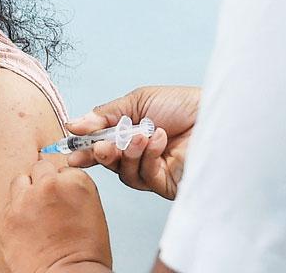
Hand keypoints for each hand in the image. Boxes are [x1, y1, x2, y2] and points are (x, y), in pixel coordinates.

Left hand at [1, 160, 111, 272]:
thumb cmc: (84, 253)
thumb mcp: (91, 210)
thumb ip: (72, 191)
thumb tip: (59, 186)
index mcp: (75, 182)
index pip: (63, 168)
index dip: (62, 183)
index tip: (62, 195)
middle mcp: (49, 185)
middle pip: (40, 167)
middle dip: (43, 181)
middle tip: (47, 201)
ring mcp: (25, 199)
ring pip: (20, 180)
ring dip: (25, 191)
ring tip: (33, 211)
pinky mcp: (7, 215)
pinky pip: (8, 204)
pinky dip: (15, 212)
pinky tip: (26, 226)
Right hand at [65, 85, 199, 200]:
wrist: (215, 114)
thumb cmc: (183, 104)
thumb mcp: (137, 102)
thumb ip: (105, 115)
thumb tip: (74, 125)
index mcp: (131, 134)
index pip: (102, 146)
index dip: (84, 150)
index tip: (70, 151)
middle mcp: (141, 155)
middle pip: (109, 164)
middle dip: (101, 155)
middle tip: (100, 148)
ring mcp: (154, 171)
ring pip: (124, 173)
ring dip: (127, 153)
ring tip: (140, 136)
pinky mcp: (167, 183)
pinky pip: (145, 177)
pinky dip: (147, 157)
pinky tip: (159, 141)